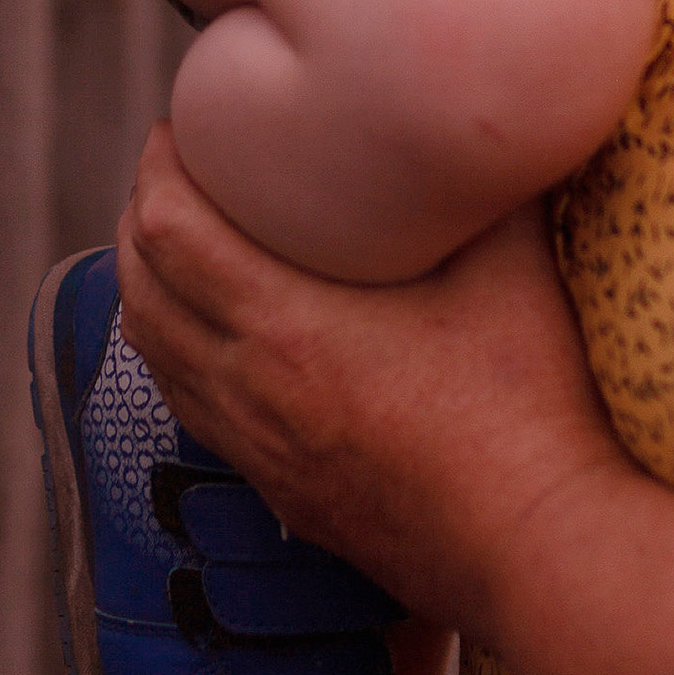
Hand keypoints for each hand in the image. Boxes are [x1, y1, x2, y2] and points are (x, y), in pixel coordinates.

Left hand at [116, 130, 634, 641]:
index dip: (156, 170)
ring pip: (157, 360)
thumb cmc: (528, 409)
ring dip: (148, 293)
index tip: (174, 128)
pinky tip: (217, 342)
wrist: (536, 550)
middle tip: (170, 175)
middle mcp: (251, 392)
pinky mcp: (283, 496)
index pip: (167, 234)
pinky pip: (195, 413)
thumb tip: (491, 124)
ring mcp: (261, 452)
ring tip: (178, 248)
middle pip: (140, 293)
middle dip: (138, 222)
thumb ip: (491, 187)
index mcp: (286, 329)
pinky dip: (180, 358)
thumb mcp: (515, 270)